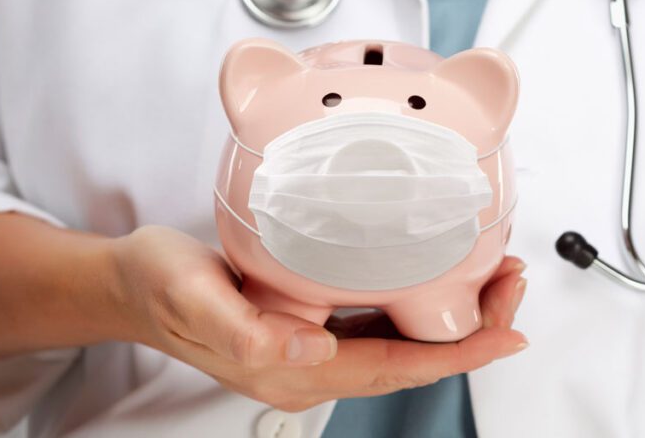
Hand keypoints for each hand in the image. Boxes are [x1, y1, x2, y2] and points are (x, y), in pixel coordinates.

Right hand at [107, 226, 527, 411]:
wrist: (131, 284)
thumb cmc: (159, 287)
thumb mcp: (193, 298)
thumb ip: (247, 333)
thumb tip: (309, 349)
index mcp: (293, 368)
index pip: (397, 368)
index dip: (461, 354)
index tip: (508, 332)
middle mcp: (311, 365)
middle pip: (413, 360)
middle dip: (475, 331)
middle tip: (513, 286)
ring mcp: (312, 348)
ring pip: (404, 343)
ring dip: (456, 318)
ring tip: (495, 280)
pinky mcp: (309, 324)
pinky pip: (381, 322)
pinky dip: (422, 304)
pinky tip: (439, 277)